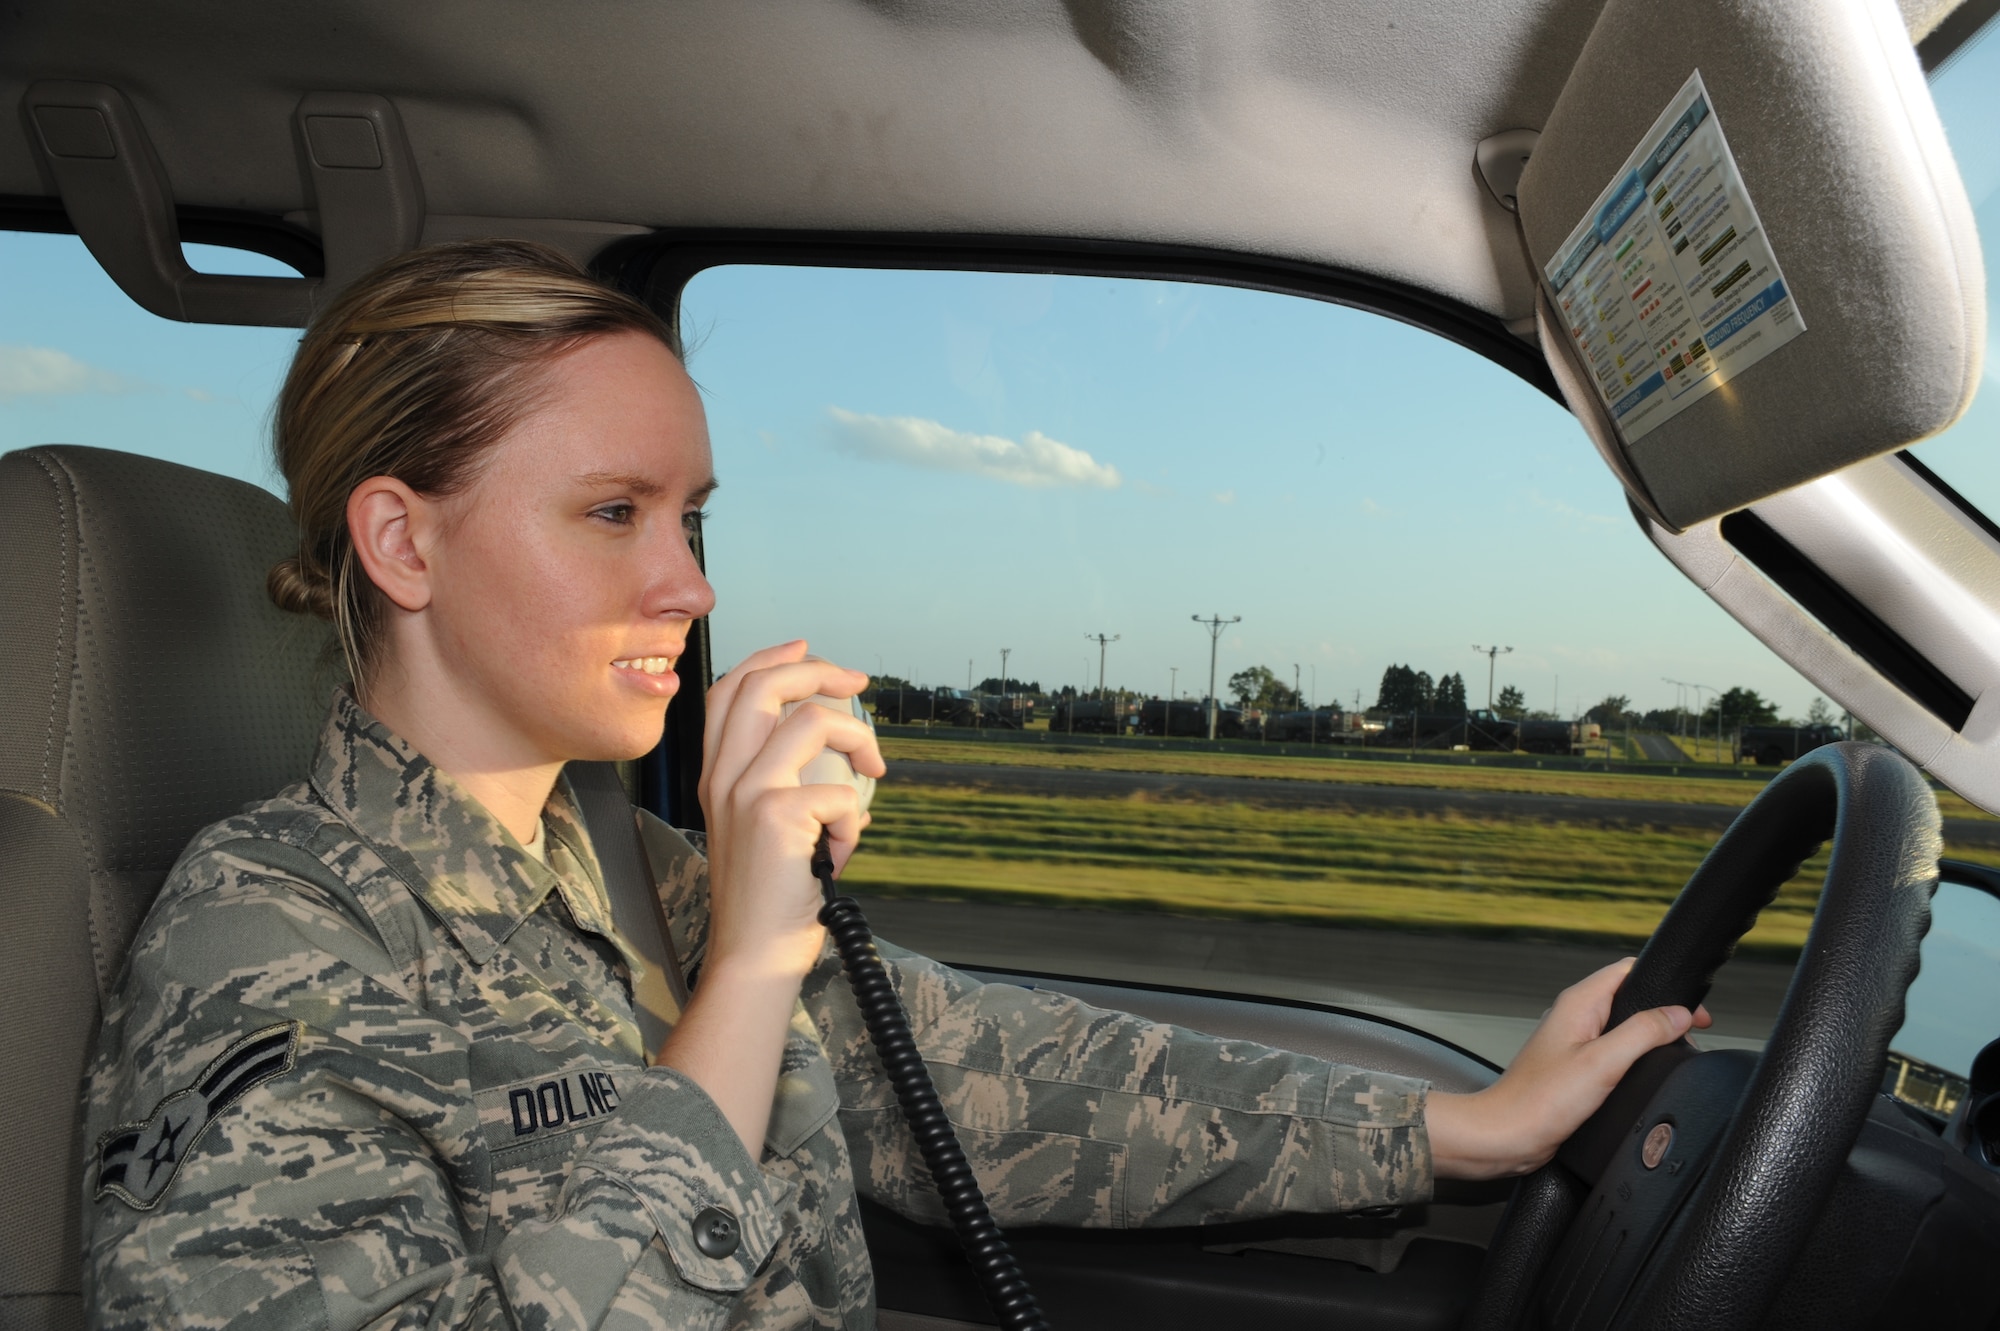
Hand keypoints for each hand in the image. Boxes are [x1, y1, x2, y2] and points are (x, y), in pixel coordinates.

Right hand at [697, 640, 887, 984]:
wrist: (754, 956)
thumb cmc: (767, 901)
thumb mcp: (764, 833)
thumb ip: (790, 792)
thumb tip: (846, 769)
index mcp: (716, 777)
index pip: (729, 692)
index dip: (769, 659)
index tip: (808, 650)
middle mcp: (723, 777)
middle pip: (762, 685)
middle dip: (816, 669)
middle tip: (857, 684)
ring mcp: (746, 793)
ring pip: (811, 722)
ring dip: (857, 741)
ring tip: (874, 770)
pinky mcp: (776, 816)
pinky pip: (841, 793)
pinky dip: (853, 822)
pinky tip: (839, 854)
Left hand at [1425, 958, 1713, 1179]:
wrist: (1508, 1135)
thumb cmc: (1539, 1100)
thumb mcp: (1603, 1062)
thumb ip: (1643, 1033)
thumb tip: (1678, 1014)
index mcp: (1578, 1003)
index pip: (1627, 971)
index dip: (1665, 983)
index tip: (1693, 1008)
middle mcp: (1573, 1017)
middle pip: (1629, 999)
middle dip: (1663, 1013)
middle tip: (1691, 1033)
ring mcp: (1573, 1043)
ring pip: (1622, 1028)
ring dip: (1650, 1037)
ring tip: (1674, 1053)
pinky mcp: (1574, 1069)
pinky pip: (1612, 1053)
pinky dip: (1635, 1058)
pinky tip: (1646, 1075)